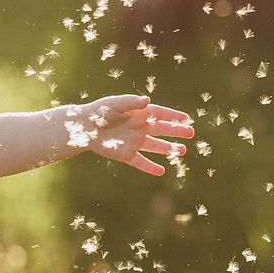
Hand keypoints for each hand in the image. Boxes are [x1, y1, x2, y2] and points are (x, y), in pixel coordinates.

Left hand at [65, 96, 194, 175]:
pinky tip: (162, 171)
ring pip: (155, 146)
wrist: (83, 127)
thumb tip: (147, 101)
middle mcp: (140, 128)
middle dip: (176, 132)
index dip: (173, 116)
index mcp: (139, 113)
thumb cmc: (100, 111)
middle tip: (190, 134)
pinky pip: (141, 162)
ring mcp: (134, 142)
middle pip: (162, 130)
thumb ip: (131, 102)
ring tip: (182, 151)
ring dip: (168, 149)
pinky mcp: (126, 155)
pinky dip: (150, 167)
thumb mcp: (115, 104)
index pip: (161, 114)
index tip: (187, 119)